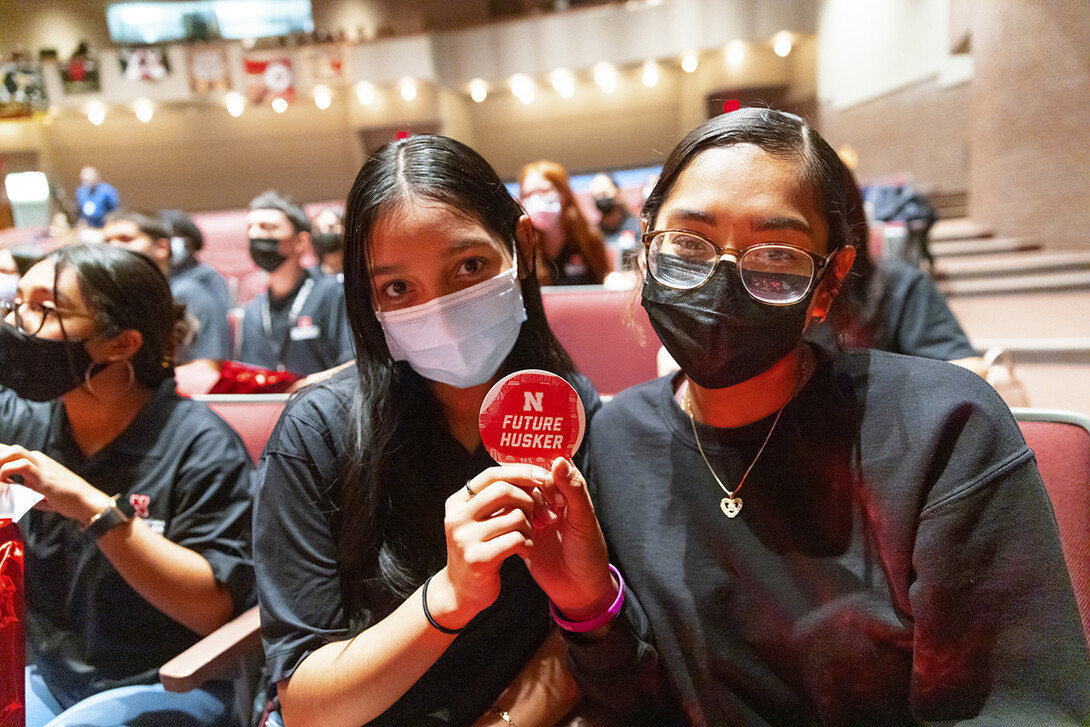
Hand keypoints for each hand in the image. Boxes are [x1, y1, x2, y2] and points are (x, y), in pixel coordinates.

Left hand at [0, 444, 110, 522]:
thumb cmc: (64, 499)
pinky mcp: (44, 474)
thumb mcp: (37, 493)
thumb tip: (5, 491)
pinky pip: (21, 465)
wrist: (85, 501)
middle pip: (8, 449)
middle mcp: (37, 458)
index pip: (9, 453)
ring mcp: (41, 464)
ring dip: (0, 462)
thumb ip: (21, 489)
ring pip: (13, 451)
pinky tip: (4, 485)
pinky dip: (6, 473)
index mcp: (35, 461)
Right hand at [433, 467, 540, 628]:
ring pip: (516, 516)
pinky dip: (528, 545)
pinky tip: (524, 552)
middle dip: (530, 500)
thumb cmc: (481, 551)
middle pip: (505, 490)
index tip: (543, 477)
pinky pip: (517, 540)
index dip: (521, 472)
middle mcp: (457, 516)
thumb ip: (497, 497)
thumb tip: (529, 471)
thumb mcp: (481, 520)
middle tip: (539, 515)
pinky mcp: (477, 559)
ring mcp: (465, 538)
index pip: (492, 474)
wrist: (463, 595)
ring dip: (530, 527)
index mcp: (458, 502)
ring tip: (526, 538)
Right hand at [519, 458, 615, 620]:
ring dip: (524, 515)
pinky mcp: (517, 536)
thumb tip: (558, 459)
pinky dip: (516, 532)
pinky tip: (530, 545)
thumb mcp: (583, 519)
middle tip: (549, 517)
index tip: (546, 486)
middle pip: (524, 481)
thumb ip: (573, 489)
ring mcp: (529, 517)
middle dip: (532, 497)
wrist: (579, 590)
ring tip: (542, 529)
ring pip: (513, 501)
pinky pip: (506, 523)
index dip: (541, 472)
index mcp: (563, 490)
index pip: (543, 465)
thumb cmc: (588, 552)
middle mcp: (544, 499)